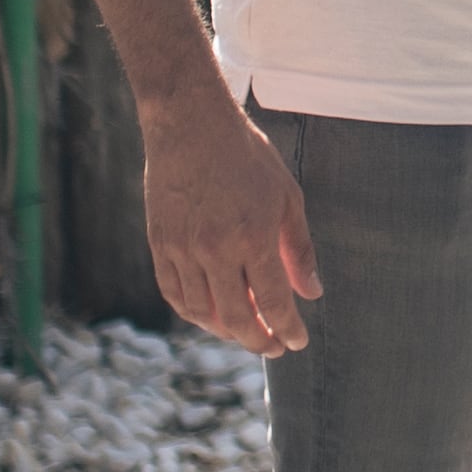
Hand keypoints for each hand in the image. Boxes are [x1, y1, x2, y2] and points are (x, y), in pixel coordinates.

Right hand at [145, 91, 323, 356]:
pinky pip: (174, 293)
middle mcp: (215, 250)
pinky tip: (211, 315)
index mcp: (253, 237)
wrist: (190, 125)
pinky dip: (194, 313)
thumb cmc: (247, 156)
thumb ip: (299, 250)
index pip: (273, 303)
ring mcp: (183, 249)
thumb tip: (311, 293)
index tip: (296, 342)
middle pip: (236, 317)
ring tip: (245, 331)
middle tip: (273, 347)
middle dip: (258, 340)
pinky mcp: (160, 244)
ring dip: (225, 331)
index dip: (287, 330)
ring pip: (202, 312)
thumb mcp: (287, 197)